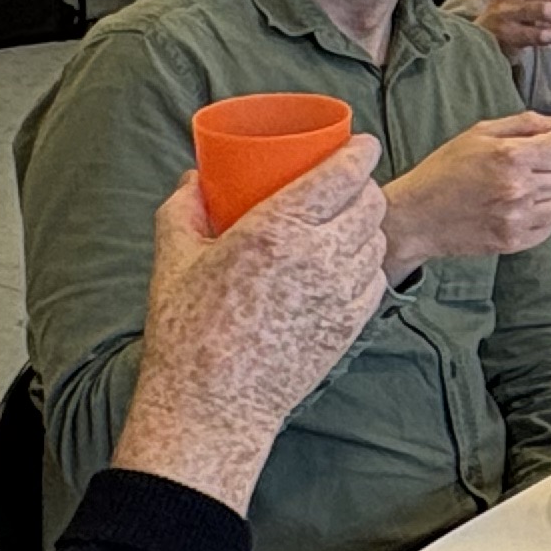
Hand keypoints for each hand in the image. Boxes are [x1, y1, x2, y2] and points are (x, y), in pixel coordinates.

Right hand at [111, 140, 390, 512]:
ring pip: (376, 240)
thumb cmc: (188, 332)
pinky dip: (364, 264)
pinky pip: (374, 278)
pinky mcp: (350, 325)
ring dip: (366, 225)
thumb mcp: (174, 259)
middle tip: (347, 185)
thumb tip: (196, 177)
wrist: (212, 405)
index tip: (361, 145)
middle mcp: (318, 255)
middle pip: (370, 203)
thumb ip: (184, 209)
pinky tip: (342, 264)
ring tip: (343, 224)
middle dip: (363, 187)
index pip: (343, 174)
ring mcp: (340, 292)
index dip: (361, 153)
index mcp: (276, 228)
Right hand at [378, 109, 550, 275]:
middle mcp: (518, 188)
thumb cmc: (444, 170)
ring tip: (531, 191)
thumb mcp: (480, 134)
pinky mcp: (514, 242)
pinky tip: (520, 209)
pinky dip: (542, 218)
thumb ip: (527, 124)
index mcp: (510, 156)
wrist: (416, 216)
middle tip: (535, 170)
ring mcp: (517, 218)